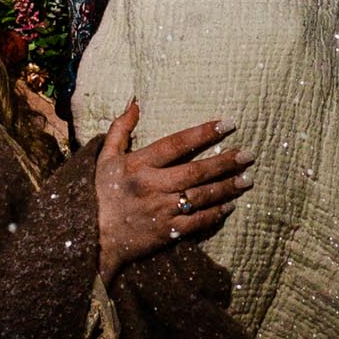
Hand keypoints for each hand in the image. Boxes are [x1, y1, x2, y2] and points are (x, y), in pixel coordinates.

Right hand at [95, 101, 254, 279]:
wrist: (90, 237)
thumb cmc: (98, 194)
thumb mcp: (105, 158)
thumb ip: (120, 129)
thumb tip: (135, 102)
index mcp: (138, 164)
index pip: (177, 143)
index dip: (204, 133)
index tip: (227, 124)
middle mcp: (152, 186)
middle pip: (196, 171)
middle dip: (225, 161)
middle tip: (248, 154)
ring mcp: (161, 210)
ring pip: (201, 196)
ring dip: (227, 187)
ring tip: (247, 179)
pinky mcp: (166, 233)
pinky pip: (197, 222)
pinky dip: (215, 214)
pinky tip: (230, 206)